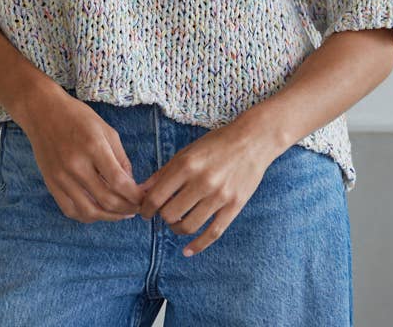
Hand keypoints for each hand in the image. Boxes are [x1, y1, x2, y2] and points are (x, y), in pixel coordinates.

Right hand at [18, 85, 145, 223]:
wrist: (42, 112)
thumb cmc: (77, 117)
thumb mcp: (106, 129)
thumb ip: (120, 158)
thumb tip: (130, 184)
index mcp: (93, 147)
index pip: (119, 182)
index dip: (135, 196)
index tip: (144, 198)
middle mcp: (76, 165)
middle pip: (106, 200)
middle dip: (127, 208)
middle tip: (137, 208)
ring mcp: (61, 177)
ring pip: (89, 211)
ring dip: (109, 217)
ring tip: (121, 213)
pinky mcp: (51, 184)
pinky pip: (70, 210)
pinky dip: (87, 216)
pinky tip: (99, 212)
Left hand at [137, 117, 278, 256]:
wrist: (251, 141)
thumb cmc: (215, 144)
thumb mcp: (186, 152)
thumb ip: (163, 173)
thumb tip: (141, 191)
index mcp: (186, 165)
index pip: (156, 196)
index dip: (146, 208)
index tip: (145, 211)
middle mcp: (202, 181)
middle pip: (170, 214)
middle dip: (162, 217)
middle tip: (162, 214)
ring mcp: (219, 196)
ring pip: (189, 226)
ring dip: (177, 229)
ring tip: (176, 224)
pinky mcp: (234, 206)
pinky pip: (213, 233)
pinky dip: (198, 246)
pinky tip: (187, 251)